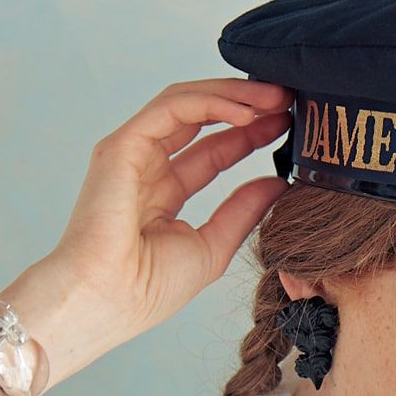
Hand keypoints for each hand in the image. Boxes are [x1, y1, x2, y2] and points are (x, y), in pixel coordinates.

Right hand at [31, 78, 293, 374]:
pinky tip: (248, 113)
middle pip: (199, 119)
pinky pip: (173, 108)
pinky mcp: (123, 145)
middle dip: (245, 105)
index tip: (285, 126)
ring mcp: (131, 154)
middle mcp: (144, 169)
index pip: (211, 152)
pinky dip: (212, 103)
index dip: (248, 136)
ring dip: (233, 95)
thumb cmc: (146, 291)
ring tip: (275, 97)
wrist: (109, 301)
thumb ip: (242, 213)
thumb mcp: (212, 248)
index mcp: (162, 196)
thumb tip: (277, 184)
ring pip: (186, 104)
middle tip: (287, 99)